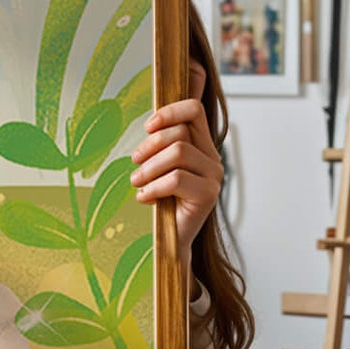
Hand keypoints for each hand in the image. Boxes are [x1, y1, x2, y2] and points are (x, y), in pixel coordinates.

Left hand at [130, 61, 221, 259]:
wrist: (172, 238)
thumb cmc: (163, 200)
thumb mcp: (159, 167)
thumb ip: (161, 146)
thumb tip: (150, 124)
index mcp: (202, 146)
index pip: (195, 110)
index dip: (170, 112)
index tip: (147, 127)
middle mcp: (212, 158)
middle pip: (180, 133)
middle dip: (150, 146)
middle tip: (135, 162)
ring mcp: (214, 177)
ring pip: (178, 153)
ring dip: (149, 168)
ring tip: (137, 182)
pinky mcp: (208, 195)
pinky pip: (176, 179)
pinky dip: (153, 187)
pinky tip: (145, 198)